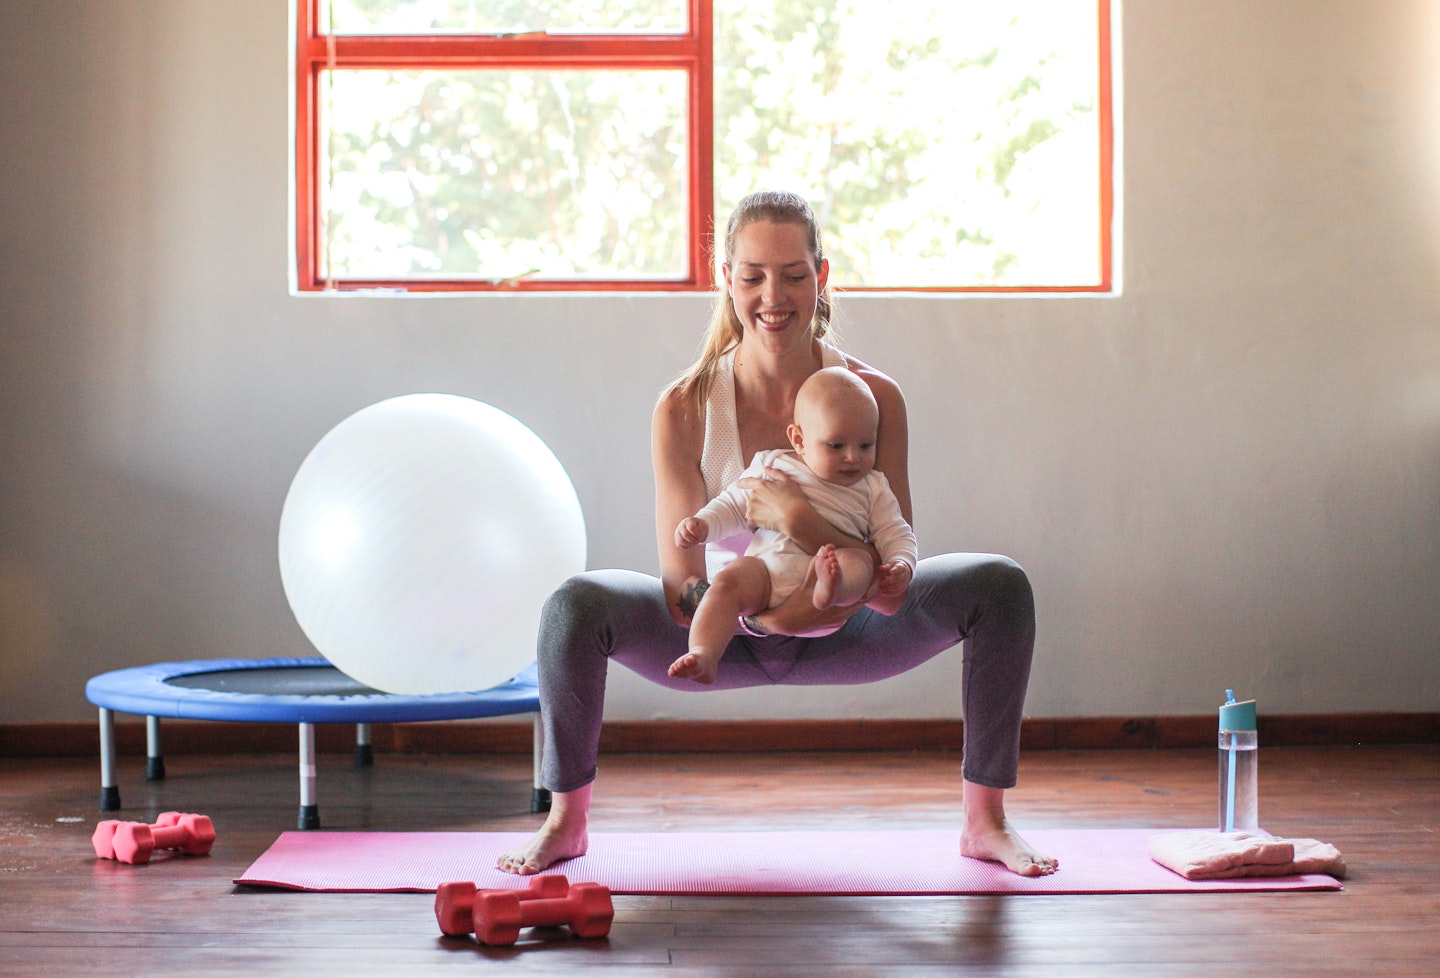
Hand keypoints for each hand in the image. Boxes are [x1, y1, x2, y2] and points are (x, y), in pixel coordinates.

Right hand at [675, 517, 707, 549]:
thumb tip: (698, 538)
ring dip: (690, 544)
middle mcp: (681, 526)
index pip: (692, 528)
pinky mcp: (676, 538)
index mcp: (689, 521)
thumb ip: (702, 531)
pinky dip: (686, 546)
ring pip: (681, 541)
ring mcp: (678, 532)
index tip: (701, 536)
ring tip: (694, 542)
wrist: (695, 527)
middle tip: (698, 541)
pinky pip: (679, 545)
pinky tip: (690, 543)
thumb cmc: (700, 527)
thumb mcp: (704, 527)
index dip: (697, 534)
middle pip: (685, 534)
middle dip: (694, 540)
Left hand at [735, 466, 806, 534]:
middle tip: (770, 508)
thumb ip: (776, 473)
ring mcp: (751, 508)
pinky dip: (754, 525)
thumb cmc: (794, 499)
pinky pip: (750, 523)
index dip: (742, 483)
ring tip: (768, 517)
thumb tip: (766, 469)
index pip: (747, 482)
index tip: (738, 485)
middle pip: (752, 499)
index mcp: (761, 485)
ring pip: (751, 510)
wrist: (795, 517)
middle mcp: (754, 495)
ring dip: (757, 514)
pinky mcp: (752, 519)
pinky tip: (761, 527)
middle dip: (759, 503)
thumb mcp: (788, 482)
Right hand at [750, 558, 872, 637]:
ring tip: (859, 590)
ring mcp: (837, 623)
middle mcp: (841, 616)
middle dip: (866, 592)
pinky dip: (846, 609)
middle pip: (861, 603)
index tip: (878, 578)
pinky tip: (843, 603)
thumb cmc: (796, 600)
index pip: (866, 596)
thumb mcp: (808, 581)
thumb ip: (818, 565)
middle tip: (872, 581)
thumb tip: (825, 548)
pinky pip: (844, 617)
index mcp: (840, 605)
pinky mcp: (832, 628)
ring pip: (853, 610)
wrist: (785, 622)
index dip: (873, 587)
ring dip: (856, 601)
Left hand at [875, 560, 912, 597]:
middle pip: (898, 579)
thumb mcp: (890, 564)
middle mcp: (905, 575)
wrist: (902, 571)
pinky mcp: (902, 588)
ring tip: (880, 588)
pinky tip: (882, 593)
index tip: (890, 572)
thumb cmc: (893, 567)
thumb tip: (880, 568)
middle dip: (889, 581)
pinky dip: (889, 593)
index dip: (895, 571)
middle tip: (881, 582)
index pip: (899, 568)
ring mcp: (905, 582)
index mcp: (902, 567)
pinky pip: (897, 592)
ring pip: (898, 587)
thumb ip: (886, 566)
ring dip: (889, 588)